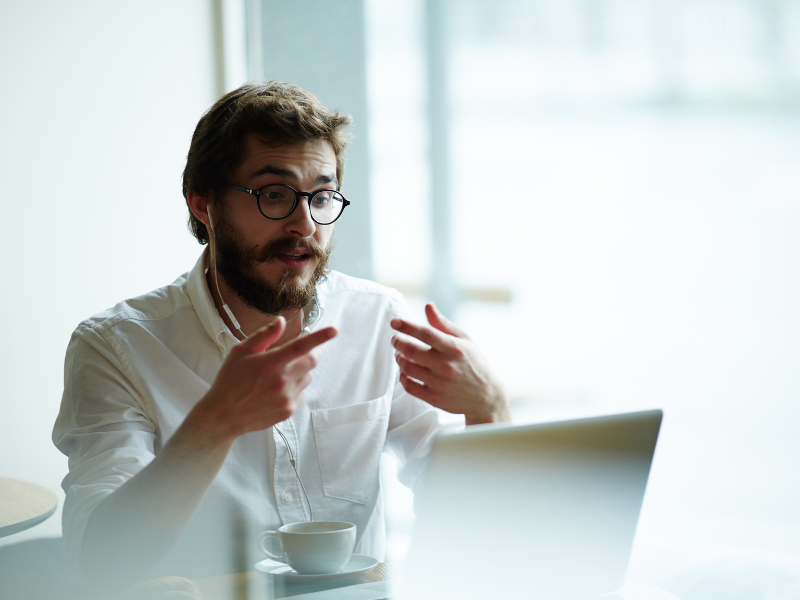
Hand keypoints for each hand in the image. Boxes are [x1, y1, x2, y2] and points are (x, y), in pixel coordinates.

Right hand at [189, 317, 336, 444]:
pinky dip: (295, 386)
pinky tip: (277, 388)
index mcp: (270, 363)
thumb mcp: (240, 352)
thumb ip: (264, 336)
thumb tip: (281, 321)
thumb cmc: (230, 381)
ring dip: (301, 370)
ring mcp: (286, 397)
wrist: (224, 415)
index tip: (334, 331)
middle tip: (310, 347)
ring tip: (280, 373)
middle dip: (316, 351)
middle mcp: (282, 381)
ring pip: (307, 377)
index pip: (301, 346)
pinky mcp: (288, 410)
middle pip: (312, 361)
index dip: (319, 338)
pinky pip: (301, 392)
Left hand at [390, 303, 509, 424]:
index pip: (425, 333)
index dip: (406, 326)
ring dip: (399, 358)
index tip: (394, 322)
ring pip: (407, 368)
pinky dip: (402, 377)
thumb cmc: (474, 363)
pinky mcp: (434, 398)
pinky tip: (405, 371)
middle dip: (398, 342)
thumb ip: (443, 324)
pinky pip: (409, 386)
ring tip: (399, 354)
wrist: (486, 396)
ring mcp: (439, 383)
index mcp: (454, 348)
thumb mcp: (464, 340)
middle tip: (395, 339)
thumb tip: (428, 306)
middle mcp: (446, 366)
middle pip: (411, 350)